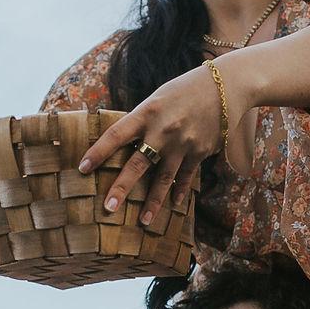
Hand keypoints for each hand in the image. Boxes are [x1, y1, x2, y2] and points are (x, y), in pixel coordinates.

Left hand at [78, 66, 223, 229]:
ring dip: (153, 202)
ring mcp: (183, 143)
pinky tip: (173, 205)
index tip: (82, 168)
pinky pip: (186, 176)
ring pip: (164, 178)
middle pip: (138, 164)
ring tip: (143, 221)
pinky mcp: (200, 151)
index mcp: (147, 112)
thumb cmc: (185, 90)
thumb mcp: (158, 98)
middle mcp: (163, 130)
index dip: (98, 152)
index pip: (116, 135)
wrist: (227, 86)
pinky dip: (179, 191)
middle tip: (108, 208)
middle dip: (122, 188)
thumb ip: (142, 120)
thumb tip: (124, 142)